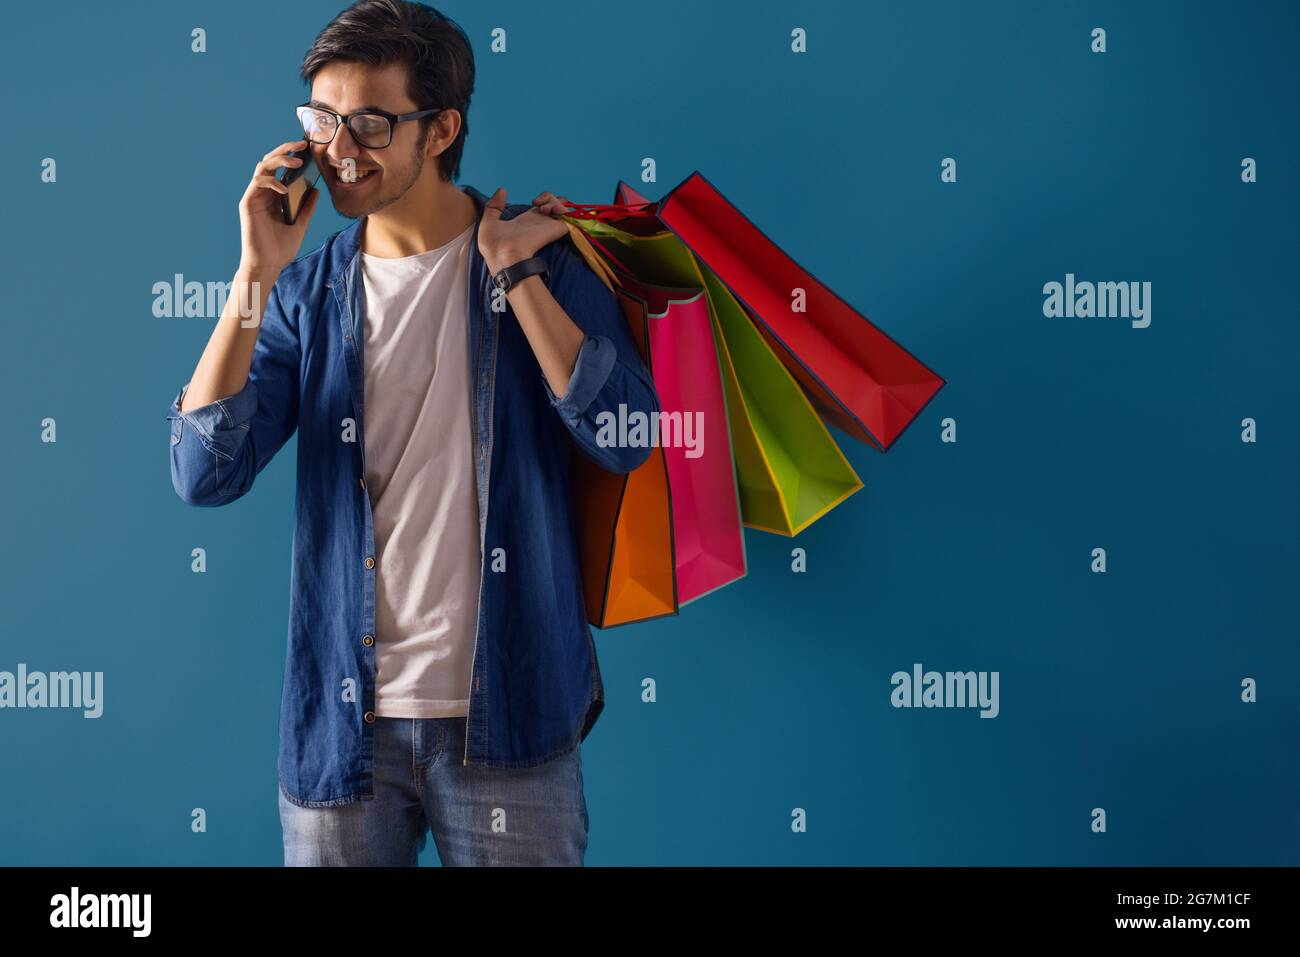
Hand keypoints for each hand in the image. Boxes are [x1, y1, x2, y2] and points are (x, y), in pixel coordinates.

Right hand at [238, 139, 319, 276]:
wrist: (268, 265)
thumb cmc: (281, 248)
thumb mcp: (301, 224)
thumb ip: (307, 207)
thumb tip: (317, 189)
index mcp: (275, 195)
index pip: (281, 168)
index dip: (291, 155)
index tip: (307, 148)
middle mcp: (263, 192)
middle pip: (270, 161)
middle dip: (285, 149)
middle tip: (302, 144)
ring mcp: (254, 196)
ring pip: (262, 167)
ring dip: (279, 161)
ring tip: (297, 162)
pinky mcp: (247, 203)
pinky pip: (257, 183)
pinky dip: (271, 182)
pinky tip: (284, 189)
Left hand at [478, 187, 571, 273]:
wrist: (504, 255)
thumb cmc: (494, 245)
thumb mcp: (488, 222)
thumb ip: (494, 205)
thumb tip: (502, 190)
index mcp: (526, 221)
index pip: (540, 208)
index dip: (540, 200)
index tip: (531, 201)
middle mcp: (540, 222)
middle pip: (553, 204)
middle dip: (548, 197)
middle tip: (536, 203)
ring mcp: (548, 225)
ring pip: (561, 206)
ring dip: (553, 200)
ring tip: (542, 208)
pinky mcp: (555, 228)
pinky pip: (567, 213)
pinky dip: (561, 206)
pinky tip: (548, 210)